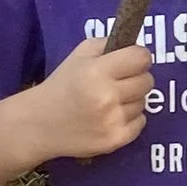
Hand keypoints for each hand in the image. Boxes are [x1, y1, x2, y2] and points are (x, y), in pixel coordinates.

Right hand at [31, 38, 152, 161]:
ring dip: (131, 100)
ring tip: (110, 102)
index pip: (141, 58)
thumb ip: (108, 45)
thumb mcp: (79, 55)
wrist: (39, 124)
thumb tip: (137, 48)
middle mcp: (107, 96)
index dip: (138, 58)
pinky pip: (140, 123)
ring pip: (143, 103)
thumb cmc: (62, 85)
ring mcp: (112, 121)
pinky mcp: (114, 140)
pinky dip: (130, 119)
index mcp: (97, 71)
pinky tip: (112, 117)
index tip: (131, 61)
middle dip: (136, 78)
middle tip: (119, 82)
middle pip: (147, 81)